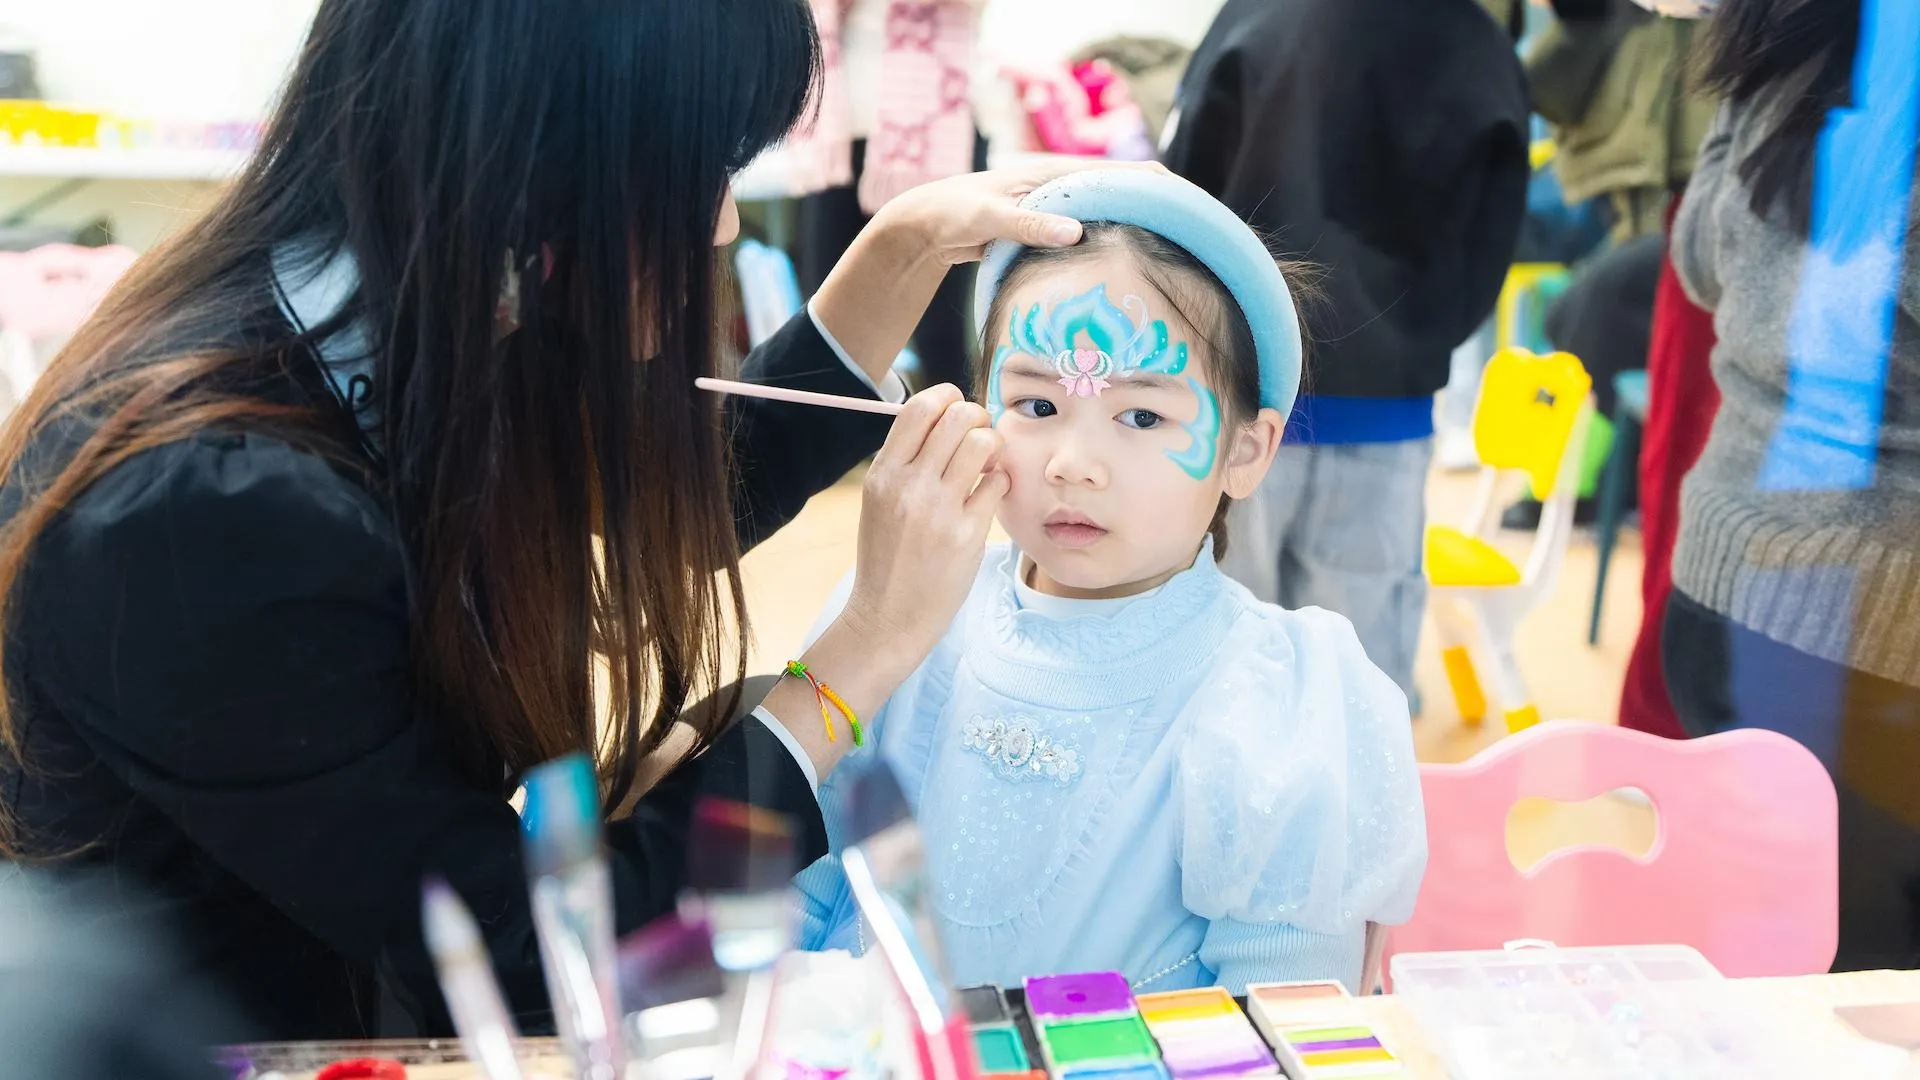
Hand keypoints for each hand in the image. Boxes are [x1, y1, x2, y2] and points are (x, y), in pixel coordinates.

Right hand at [760, 386, 1004, 780]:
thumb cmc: (888, 558)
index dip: (946, 398)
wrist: (888, 617)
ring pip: (984, 443)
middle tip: (979, 438)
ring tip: (987, 466)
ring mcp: (939, 510)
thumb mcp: (879, 502)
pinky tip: (988, 496)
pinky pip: (998, 483)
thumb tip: (943, 419)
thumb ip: (905, 462)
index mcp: (883, 473)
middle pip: (958, 416)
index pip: (918, 407)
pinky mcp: (967, 534)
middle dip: (977, 418)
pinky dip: (999, 482)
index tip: (957, 410)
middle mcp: (909, 485)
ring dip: (993, 447)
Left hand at [876, 159, 1171, 265]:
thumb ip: (1029, 224)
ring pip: (1109, 217)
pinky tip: (1124, 272)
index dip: (1158, 185)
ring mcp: (1059, 209)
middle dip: (1157, 211)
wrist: (929, 225)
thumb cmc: (955, 213)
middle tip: (1194, 240)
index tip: (1189, 206)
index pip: (1122, 172)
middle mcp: (1064, 187)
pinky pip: (1090, 236)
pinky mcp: (1049, 230)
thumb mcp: (990, 218)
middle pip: (1124, 194)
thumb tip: (1076, 231)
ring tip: (1173, 258)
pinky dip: (1110, 247)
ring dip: (1136, 232)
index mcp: (1056, 174)